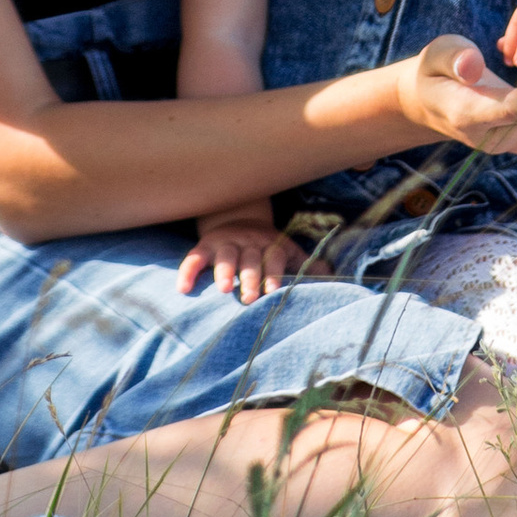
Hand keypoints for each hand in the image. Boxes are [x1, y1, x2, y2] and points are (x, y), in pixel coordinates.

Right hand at [179, 203, 300, 300]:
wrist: (238, 218)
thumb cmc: (266, 246)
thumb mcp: (288, 250)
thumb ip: (307, 264)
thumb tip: (333, 274)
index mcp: (270, 244)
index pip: (273, 257)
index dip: (274, 273)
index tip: (274, 291)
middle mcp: (248, 242)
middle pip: (249, 259)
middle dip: (250, 277)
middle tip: (250, 298)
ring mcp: (225, 243)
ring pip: (225, 256)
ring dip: (224, 271)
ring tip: (223, 289)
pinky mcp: (205, 246)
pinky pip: (193, 258)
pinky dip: (188, 271)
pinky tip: (183, 289)